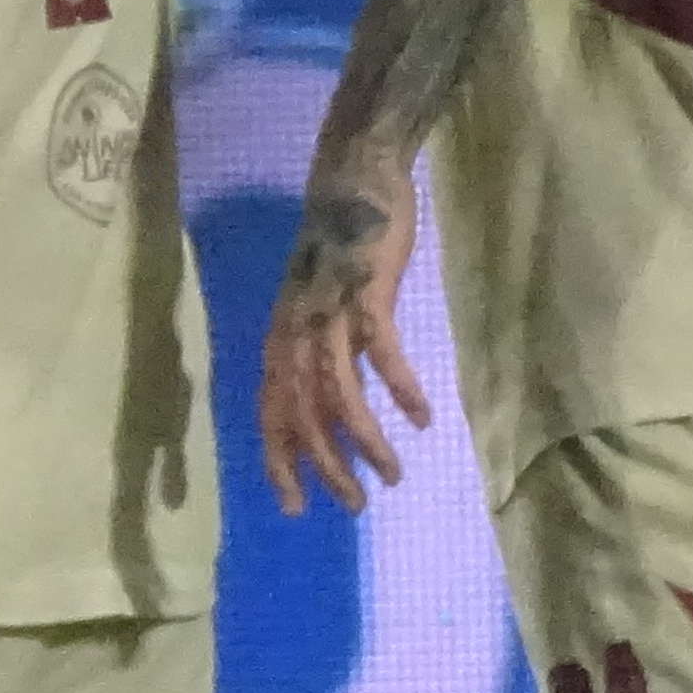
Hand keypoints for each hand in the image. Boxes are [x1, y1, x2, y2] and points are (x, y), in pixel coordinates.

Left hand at [257, 144, 429, 514]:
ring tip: (393, 474)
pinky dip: (400, 387)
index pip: (272, 415)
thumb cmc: (338, 251)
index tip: (298, 509)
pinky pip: (381, 352)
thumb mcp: (316, 312)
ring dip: (364, 441)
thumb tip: (333, 416)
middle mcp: (295, 333)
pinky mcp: (366, 293)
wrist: (354, 184)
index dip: (281, 464)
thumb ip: (320, 360)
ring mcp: (330, 313)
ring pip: (338, 394)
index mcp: (279, 341)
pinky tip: (421, 417)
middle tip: (355, 506)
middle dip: (327, 468)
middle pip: (303, 415)